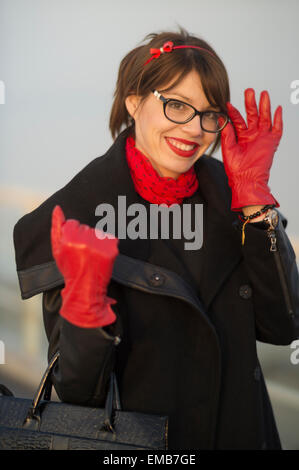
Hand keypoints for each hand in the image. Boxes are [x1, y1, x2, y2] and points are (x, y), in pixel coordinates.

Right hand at [51, 205, 118, 327]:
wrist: (85, 287)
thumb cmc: (69, 268)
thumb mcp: (57, 249)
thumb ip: (56, 227)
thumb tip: (57, 208)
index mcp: (69, 238)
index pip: (74, 224)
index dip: (73, 236)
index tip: (73, 249)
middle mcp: (85, 239)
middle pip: (86, 228)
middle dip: (84, 238)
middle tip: (82, 255)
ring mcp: (99, 244)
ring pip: (98, 233)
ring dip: (95, 242)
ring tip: (91, 257)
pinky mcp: (112, 249)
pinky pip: (110, 239)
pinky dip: (106, 246)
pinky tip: (100, 257)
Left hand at [220, 88, 282, 210]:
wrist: (245, 180)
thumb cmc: (235, 169)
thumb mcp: (228, 149)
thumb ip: (227, 134)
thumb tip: (221, 120)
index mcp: (240, 136)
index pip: (237, 120)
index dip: (233, 112)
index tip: (228, 103)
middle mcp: (252, 135)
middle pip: (252, 115)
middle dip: (251, 103)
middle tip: (249, 91)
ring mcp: (262, 138)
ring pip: (265, 118)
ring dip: (264, 106)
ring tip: (263, 94)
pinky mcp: (271, 143)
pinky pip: (277, 129)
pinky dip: (278, 119)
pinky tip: (277, 109)